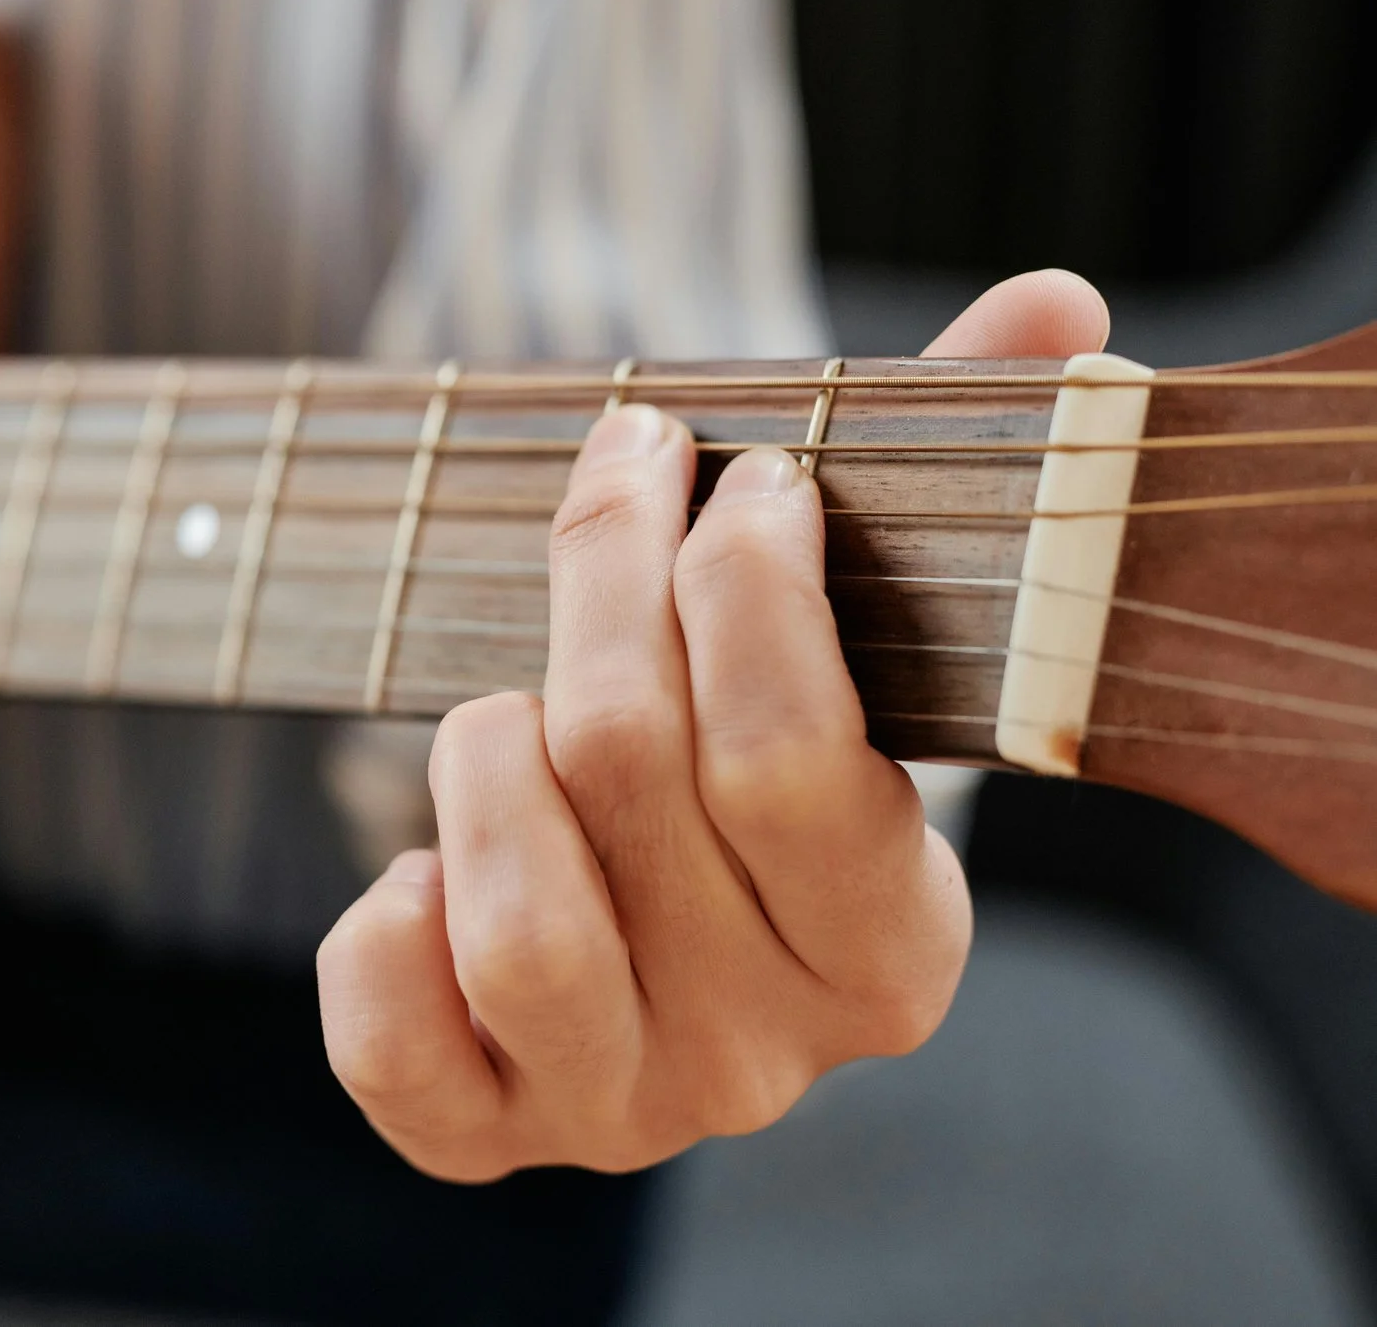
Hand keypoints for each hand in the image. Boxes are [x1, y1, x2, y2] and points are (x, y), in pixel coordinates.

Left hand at [317, 270, 1109, 1177]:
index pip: (797, 756)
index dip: (740, 582)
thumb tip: (1052, 302)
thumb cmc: (750, 743)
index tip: (732, 471)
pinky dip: (381, 928)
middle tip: (615, 476)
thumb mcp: (858, 627)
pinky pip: (390, 1035)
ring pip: (516, 912)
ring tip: (507, 706)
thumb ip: (964, 469)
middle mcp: (767, 1055)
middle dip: (601, 579)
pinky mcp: (478, 1130)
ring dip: (485, 751)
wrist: (654, 926)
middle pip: (627, 770)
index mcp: (894, 948)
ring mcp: (618, 1104)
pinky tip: (423, 866)